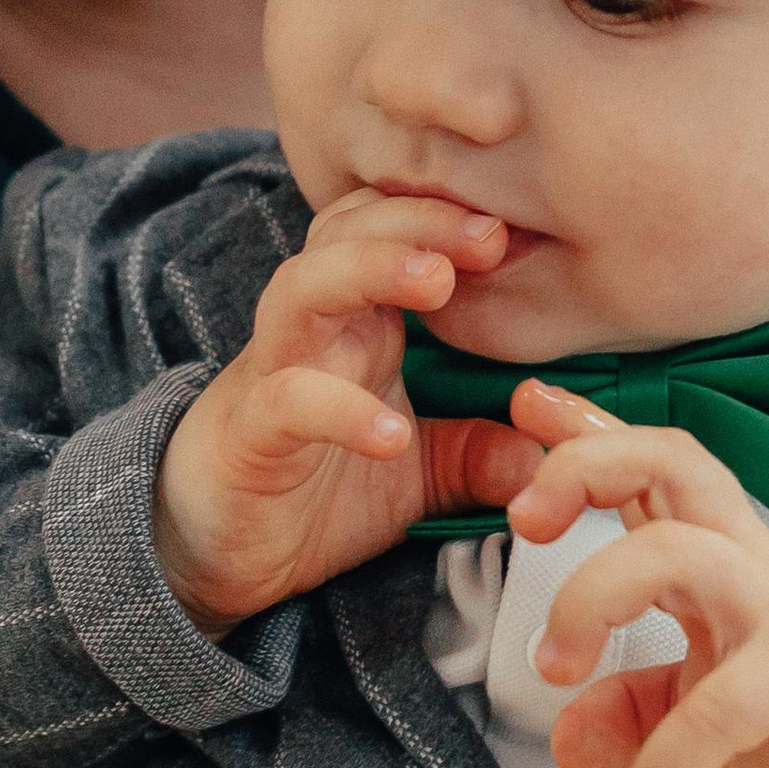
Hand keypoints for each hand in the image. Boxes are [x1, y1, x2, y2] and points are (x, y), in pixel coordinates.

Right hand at [153, 189, 541, 632]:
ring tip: (437, 282)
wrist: (217, 552)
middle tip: (489, 233)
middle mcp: (314, 332)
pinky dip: (338, 407)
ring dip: (369, 270)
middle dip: (417, 220)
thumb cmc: (313, 489)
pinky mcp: (249, 433)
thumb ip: (482, 455)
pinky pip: (288, 401)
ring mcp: (274, 373)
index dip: (446, 216)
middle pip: (346, 236)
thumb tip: (552, 452)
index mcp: (358, 324)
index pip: (390, 231)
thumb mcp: (419, 474)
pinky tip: (391, 431)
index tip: (517, 227)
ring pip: (303, 289)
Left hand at [507, 393, 768, 767]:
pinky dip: (665, 760)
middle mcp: (754, 561)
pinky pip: (720, 702)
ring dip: (590, 599)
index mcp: (729, 554)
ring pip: (677, 551)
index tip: (526, 403)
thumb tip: (563, 738)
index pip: (656, 468)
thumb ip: (640, 708)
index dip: (589, 431)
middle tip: (521, 523)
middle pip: (671, 461)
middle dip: (582, 467)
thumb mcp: (714, 707)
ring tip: (553, 672)